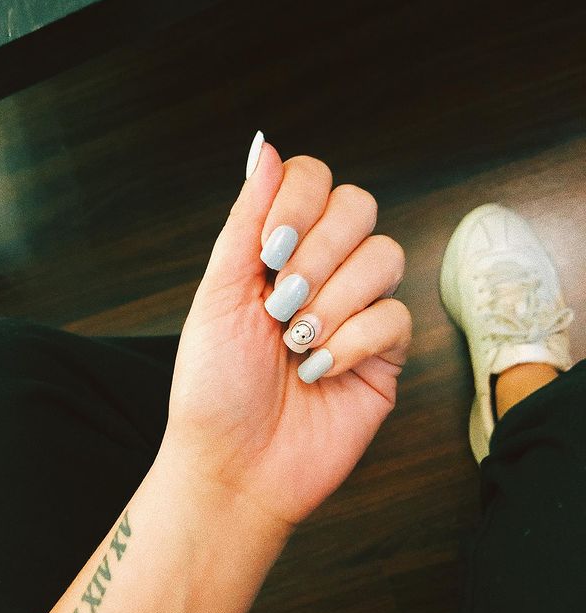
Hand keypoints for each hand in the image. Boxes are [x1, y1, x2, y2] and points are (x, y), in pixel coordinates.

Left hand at [161, 134, 410, 529]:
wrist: (235, 466)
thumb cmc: (214, 386)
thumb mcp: (217, 295)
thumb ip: (245, 220)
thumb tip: (264, 146)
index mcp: (277, 252)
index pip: (313, 181)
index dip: (299, 201)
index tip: (268, 250)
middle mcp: (322, 272)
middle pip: (358, 207)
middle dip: (319, 253)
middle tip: (281, 303)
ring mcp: (357, 310)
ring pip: (385, 255)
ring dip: (335, 299)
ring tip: (296, 342)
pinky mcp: (385, 354)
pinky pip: (396, 317)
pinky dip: (354, 341)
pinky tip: (320, 371)